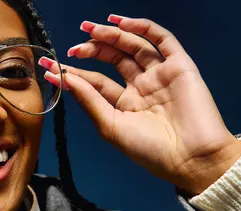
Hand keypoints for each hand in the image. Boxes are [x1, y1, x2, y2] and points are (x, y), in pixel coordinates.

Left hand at [42, 15, 240, 194]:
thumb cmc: (149, 150)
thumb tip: (65, 79)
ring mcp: (159, 74)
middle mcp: (141, 86)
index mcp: (124, 104)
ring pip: (133, 46)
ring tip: (90, 30)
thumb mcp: (111, 126)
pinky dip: (142, 28)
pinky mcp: (179, 66)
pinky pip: (161, 40)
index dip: (73, 74)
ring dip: (111, 35)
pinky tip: (120, 23)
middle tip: (73, 47)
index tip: (49, 68)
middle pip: (113, 59)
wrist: (190, 158)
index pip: (95, 82)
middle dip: (92, 49)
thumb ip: (89, 100)